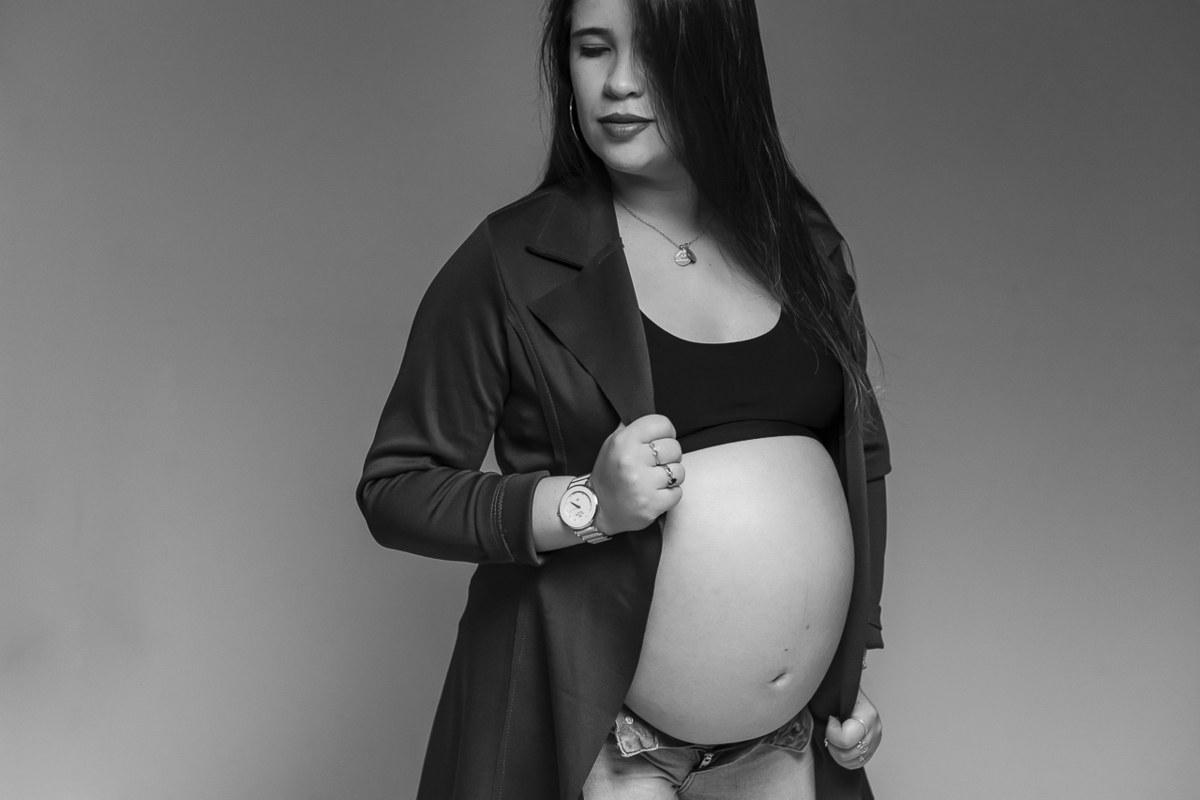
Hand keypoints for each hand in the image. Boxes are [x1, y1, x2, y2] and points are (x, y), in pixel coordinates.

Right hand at [590, 414, 684, 533]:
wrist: (598, 509)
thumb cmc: (609, 474)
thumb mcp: (612, 444)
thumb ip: (632, 427)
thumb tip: (646, 410)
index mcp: (623, 442)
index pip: (662, 423)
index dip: (665, 432)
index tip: (658, 441)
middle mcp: (632, 462)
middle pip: (674, 447)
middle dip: (669, 456)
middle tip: (655, 464)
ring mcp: (643, 485)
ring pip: (679, 471)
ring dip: (671, 476)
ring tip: (655, 480)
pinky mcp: (652, 505)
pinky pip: (678, 492)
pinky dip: (670, 494)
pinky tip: (655, 493)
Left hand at [823, 688, 880, 769]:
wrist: (849, 691)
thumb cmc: (840, 691)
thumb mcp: (834, 694)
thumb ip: (829, 707)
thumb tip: (827, 719)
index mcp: (867, 714)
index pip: (845, 740)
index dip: (831, 733)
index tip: (830, 719)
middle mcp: (875, 729)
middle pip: (847, 754)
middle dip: (832, 744)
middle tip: (829, 730)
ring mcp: (875, 740)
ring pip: (851, 761)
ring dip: (837, 752)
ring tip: (834, 736)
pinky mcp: (873, 748)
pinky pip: (857, 763)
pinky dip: (844, 759)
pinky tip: (840, 744)